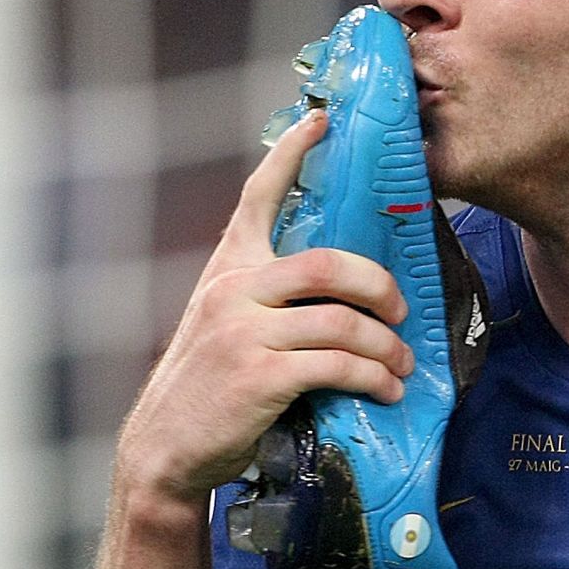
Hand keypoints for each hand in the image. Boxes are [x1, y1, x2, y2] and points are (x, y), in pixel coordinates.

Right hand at [116, 111, 413, 500]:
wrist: (165, 448)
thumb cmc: (205, 387)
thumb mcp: (221, 323)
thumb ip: (262, 296)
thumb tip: (333, 288)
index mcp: (227, 268)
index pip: (257, 196)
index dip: (291, 153)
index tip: (322, 121)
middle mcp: (233, 290)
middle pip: (327, 264)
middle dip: (378, 284)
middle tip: (399, 308)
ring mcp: (245, 333)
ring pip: (342, 322)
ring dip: (385, 345)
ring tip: (402, 363)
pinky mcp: (260, 378)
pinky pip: (338, 367)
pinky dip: (373, 378)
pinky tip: (386, 389)